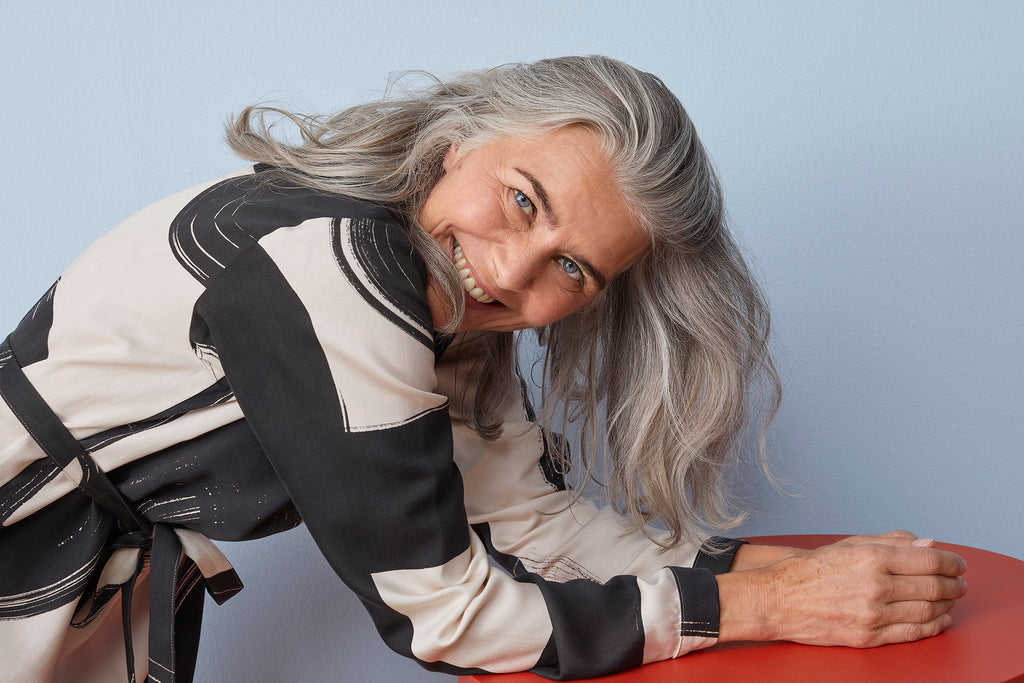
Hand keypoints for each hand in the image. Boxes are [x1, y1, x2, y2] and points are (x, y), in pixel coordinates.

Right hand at [717, 531, 967, 647]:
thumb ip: (890, 542)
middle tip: (961, 583)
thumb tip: (929, 544)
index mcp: (870, 558)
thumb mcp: (848, 545)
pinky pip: (912, 633)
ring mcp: (871, 614)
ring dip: (947, 605)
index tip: (959, 564)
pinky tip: (940, 619)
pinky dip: (933, 626)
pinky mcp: (867, 637)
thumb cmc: (811, 570)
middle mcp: (874, 586)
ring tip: (951, 599)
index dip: (952, 562)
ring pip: (927, 611)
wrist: (777, 600)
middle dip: (955, 585)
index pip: (928, 560)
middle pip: (933, 587)